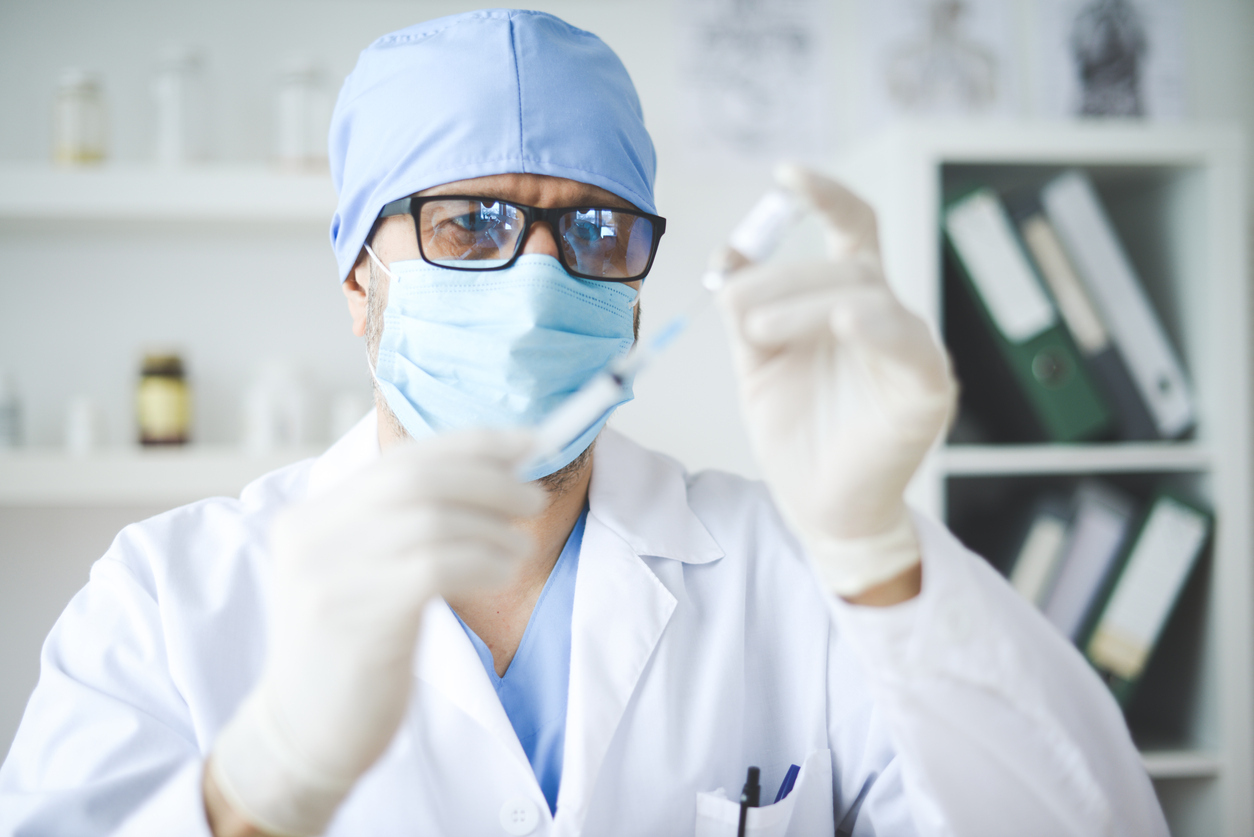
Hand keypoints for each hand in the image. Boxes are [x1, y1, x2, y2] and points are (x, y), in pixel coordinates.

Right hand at [208, 430, 545, 835]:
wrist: (301, 737)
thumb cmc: (350, 653)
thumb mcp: (362, 574)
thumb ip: (402, 525)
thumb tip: (495, 472)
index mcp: (310, 517)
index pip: (401, 459)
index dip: (472, 445)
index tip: (527, 443)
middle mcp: (310, 537)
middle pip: (417, 479)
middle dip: (488, 479)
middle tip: (533, 498)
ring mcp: (328, 577)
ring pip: (432, 519)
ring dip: (493, 528)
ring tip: (520, 548)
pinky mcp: (356, 620)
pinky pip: (437, 566)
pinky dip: (483, 560)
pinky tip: (502, 572)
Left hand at [715, 165, 955, 598]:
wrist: (817, 508)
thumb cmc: (796, 434)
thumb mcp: (757, 362)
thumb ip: (744, 307)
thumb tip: (725, 254)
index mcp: (847, 304)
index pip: (851, 231)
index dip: (825, 196)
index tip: (786, 175)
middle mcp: (884, 318)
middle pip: (844, 265)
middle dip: (782, 278)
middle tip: (734, 305)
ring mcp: (910, 351)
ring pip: (865, 295)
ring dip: (805, 303)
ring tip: (757, 331)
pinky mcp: (926, 390)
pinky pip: (907, 345)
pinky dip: (875, 325)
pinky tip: (844, 320)